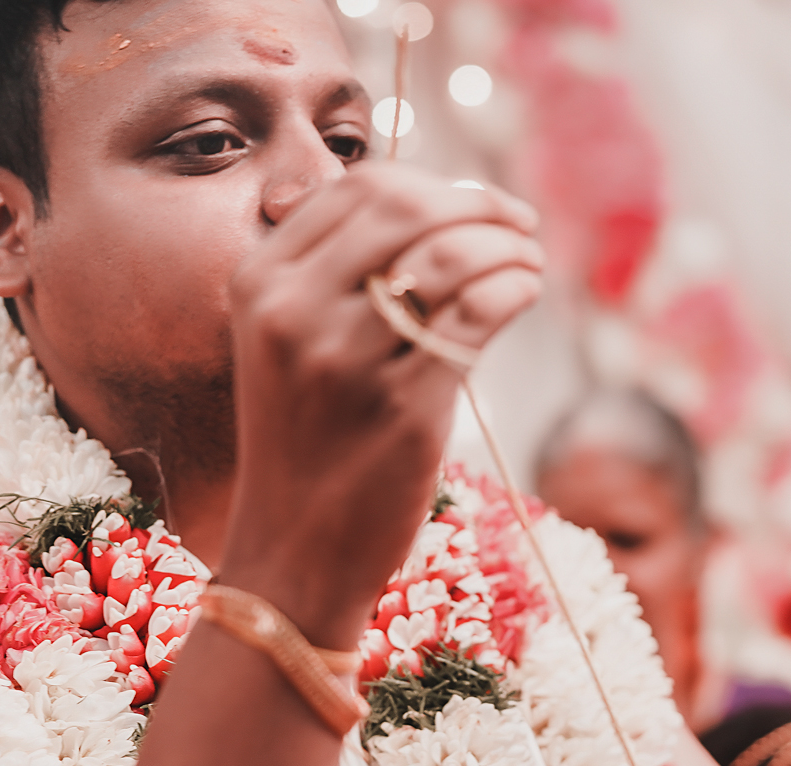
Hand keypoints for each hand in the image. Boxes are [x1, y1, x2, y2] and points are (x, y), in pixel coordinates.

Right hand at [225, 162, 543, 644]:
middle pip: (407, 207)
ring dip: (509, 245)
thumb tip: (430, 204)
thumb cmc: (306, 445)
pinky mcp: (404, 407)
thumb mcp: (287, 346)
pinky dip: (515, 287)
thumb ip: (335, 274)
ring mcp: (347, 359)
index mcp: (260, 282)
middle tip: (520, 224)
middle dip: (479, 204)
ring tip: (530, 260)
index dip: (434, 185)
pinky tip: (525, 292)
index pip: (360, 188)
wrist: (292, 554)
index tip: (477, 203)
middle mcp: (295, 311)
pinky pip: (477, 313)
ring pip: (450, 254)